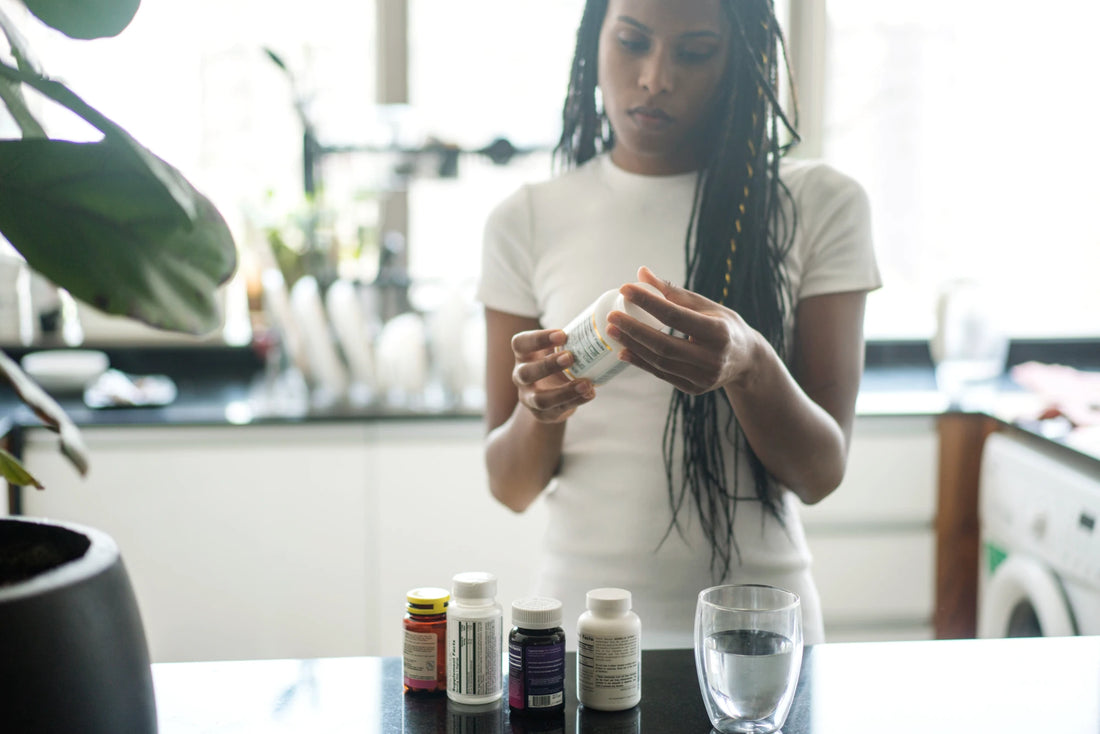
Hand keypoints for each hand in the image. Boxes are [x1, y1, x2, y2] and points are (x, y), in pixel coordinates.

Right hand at [510, 328, 595, 422]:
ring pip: (540, 399)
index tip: (562, 334)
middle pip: (526, 373)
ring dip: (564, 392)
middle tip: (570, 357)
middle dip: (548, 365)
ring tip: (586, 384)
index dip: (538, 339)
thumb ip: (571, 339)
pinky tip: (590, 393)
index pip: (520, 344)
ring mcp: (528, 398)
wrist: (551, 396)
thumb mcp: (557, 349)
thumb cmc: (557, 364)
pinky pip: (557, 411)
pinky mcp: (542, 414)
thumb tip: (606, 321)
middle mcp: (521, 376)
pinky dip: (576, 402)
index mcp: (523, 355)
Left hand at [606, 266, 761, 394]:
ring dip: (633, 346)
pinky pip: (662, 375)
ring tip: (613, 331)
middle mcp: (713, 358)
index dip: (647, 302)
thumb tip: (641, 273)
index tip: (625, 289)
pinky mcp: (694, 389)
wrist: (747, 360)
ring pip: (660, 362)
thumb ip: (673, 293)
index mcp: (719, 332)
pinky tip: (624, 350)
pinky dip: (640, 362)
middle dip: (633, 329)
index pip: (675, 315)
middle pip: (664, 344)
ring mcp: (704, 378)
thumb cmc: (724, 325)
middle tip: (612, 316)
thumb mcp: (706, 305)